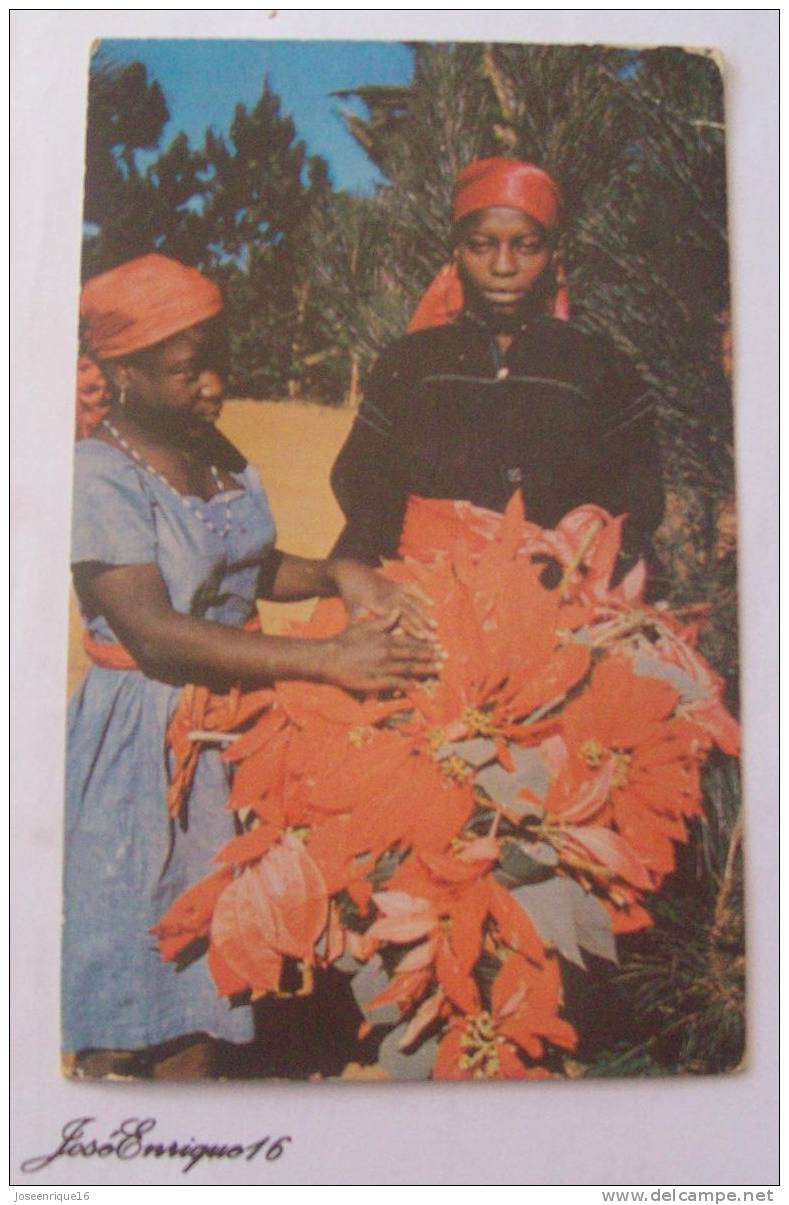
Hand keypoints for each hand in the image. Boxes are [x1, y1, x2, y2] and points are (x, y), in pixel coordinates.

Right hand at [320, 610, 444, 692]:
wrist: (330, 657)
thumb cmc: (346, 640)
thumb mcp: (365, 626)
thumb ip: (384, 620)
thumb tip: (398, 610)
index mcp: (386, 639)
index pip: (411, 641)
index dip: (427, 644)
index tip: (439, 645)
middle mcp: (388, 652)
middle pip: (414, 655)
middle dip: (431, 656)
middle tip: (445, 658)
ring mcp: (383, 667)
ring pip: (409, 668)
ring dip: (425, 669)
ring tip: (438, 669)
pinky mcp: (376, 681)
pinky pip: (396, 683)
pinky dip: (407, 685)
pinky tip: (417, 686)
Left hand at [331, 559, 437, 641]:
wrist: (352, 573)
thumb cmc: (352, 597)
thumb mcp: (353, 612)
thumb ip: (362, 627)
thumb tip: (368, 645)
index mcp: (379, 604)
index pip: (400, 619)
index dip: (413, 629)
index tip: (423, 639)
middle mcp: (390, 596)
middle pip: (411, 612)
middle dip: (423, 625)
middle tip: (434, 638)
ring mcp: (395, 588)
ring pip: (414, 602)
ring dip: (425, 614)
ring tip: (435, 626)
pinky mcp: (397, 583)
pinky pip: (413, 588)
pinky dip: (423, 595)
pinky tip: (432, 604)